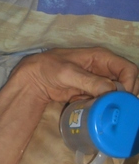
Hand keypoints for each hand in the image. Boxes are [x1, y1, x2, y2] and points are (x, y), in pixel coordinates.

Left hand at [12, 47, 138, 103]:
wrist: (34, 78)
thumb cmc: (49, 68)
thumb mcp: (68, 73)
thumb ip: (89, 81)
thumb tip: (111, 90)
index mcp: (102, 57)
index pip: (128, 69)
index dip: (129, 83)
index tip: (120, 98)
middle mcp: (104, 68)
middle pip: (127, 82)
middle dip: (122, 96)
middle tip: (112, 106)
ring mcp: (99, 81)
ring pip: (116, 93)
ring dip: (110, 102)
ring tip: (97, 106)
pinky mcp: (92, 92)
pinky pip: (104, 100)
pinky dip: (100, 105)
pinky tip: (88, 106)